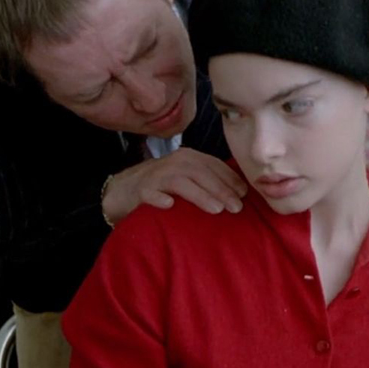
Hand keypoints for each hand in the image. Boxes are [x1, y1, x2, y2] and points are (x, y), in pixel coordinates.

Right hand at [102, 148, 247, 224]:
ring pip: (180, 182)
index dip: (230, 179)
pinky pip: (150, 193)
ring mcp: (156, 175)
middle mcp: (174, 162)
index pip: (213, 165)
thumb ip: (209, 181)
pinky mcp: (140, 190)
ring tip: (216, 209)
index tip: (245, 195)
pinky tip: (169, 206)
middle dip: (221, 190)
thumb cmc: (163, 187)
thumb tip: (239, 194)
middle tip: (237, 207)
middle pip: (201, 173)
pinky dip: (160, 199)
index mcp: (189, 158)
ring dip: (199, 195)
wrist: (123, 191)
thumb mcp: (188, 179)